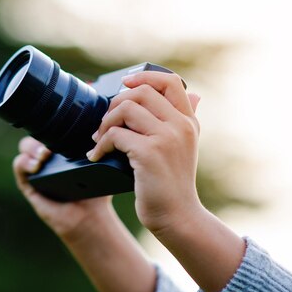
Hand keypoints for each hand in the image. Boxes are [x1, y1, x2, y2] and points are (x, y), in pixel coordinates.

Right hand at [13, 137, 112, 240]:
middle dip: (41, 135)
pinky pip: (19, 167)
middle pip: (36, 134)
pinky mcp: (28, 184)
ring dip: (32, 148)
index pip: (52, 128)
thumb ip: (100, 148)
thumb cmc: (96, 191)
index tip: (64, 129)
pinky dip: (24, 163)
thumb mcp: (100, 166)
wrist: (90, 217)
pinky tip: (36, 167)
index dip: (54, 124)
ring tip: (44, 156)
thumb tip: (103, 130)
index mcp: (63, 148)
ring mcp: (37, 169)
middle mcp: (48, 157)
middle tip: (53, 147)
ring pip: (25, 148)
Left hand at [87, 72, 201, 233]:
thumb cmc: (173, 183)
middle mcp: (181, 126)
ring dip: (105, 123)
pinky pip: (116, 134)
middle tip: (105, 122)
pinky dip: (100, 144)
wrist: (177, 216)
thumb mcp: (185, 146)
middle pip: (141, 91)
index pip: (171, 81)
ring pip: (126, 109)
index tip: (124, 83)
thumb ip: (185, 120)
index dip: (144, 76)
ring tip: (99, 139)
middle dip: (115, 103)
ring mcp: (166, 138)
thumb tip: (196, 95)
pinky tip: (96, 155)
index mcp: (188, 121)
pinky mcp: (149, 153)